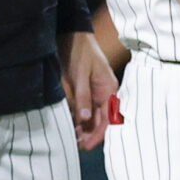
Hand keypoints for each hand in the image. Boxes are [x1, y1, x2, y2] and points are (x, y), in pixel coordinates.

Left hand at [62, 30, 116, 150]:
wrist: (72, 34)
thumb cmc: (79, 51)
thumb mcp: (79, 74)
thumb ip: (82, 97)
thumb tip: (85, 119)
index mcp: (109, 89)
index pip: (108, 120)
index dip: (97, 135)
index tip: (85, 145)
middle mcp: (106, 94)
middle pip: (101, 122)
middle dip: (89, 135)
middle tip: (75, 145)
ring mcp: (96, 93)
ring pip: (93, 118)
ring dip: (83, 129)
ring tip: (71, 138)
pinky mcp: (86, 91)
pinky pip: (85, 110)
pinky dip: (79, 119)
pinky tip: (70, 126)